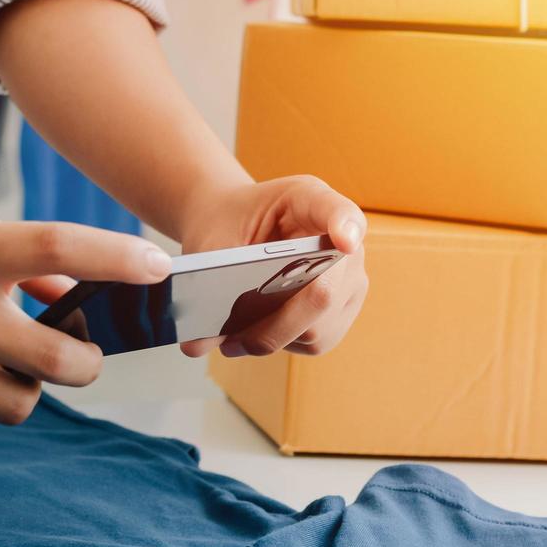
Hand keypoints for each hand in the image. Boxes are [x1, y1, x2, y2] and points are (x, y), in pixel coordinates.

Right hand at [0, 181, 170, 424]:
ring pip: (17, 404)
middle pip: (57, 361)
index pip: (58, 250)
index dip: (116, 261)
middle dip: (87, 361)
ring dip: (32, 386)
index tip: (157, 268)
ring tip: (17, 361)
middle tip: (83, 350)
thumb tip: (67, 291)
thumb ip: (14, 258)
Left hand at [176, 175, 368, 358]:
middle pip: (324, 293)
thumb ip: (206, 281)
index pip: (341, 212)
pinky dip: (282, 343)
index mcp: (311, 201)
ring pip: (320, 328)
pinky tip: (253, 335)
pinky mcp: (342, 310)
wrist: (232, 223)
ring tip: (232, 339)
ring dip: (273, 340)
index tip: (343, 240)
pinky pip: (317, 340)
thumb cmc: (227, 222)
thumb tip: (196, 344)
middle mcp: (343, 242)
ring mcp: (349, 279)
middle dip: (275, 325)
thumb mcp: (214, 238)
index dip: (345, 227)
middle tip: (231, 340)